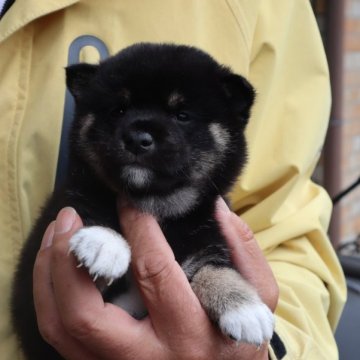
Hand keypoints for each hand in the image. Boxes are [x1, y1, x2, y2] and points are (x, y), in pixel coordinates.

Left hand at [33, 200, 277, 358]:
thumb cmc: (242, 341)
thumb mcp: (259, 298)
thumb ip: (243, 249)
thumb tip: (215, 207)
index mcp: (191, 334)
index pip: (154, 272)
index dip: (137, 228)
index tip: (128, 200)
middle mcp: (146, 358)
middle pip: (85, 313)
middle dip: (70, 258)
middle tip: (70, 218)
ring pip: (61, 327)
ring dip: (48, 274)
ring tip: (55, 233)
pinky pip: (59, 335)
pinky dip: (49, 296)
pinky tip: (55, 266)